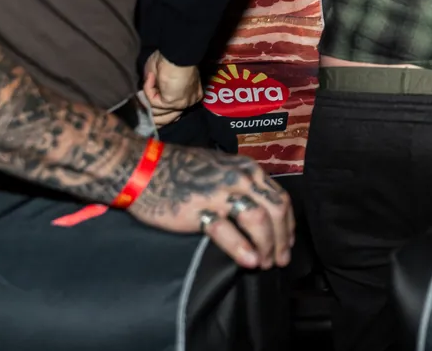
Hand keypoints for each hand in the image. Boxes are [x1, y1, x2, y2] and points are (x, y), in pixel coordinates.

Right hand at [129, 145, 293, 269]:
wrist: (144, 168)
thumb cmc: (180, 169)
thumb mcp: (221, 168)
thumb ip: (241, 184)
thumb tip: (259, 208)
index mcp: (248, 170)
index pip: (279, 197)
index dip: (287, 224)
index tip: (286, 242)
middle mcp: (240, 179)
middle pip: (275, 210)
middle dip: (281, 239)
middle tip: (280, 260)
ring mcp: (221, 193)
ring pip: (258, 220)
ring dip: (266, 246)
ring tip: (264, 264)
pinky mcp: (199, 209)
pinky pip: (226, 230)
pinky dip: (242, 248)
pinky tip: (249, 261)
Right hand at [144, 51, 202, 127]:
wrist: (176, 54)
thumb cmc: (170, 60)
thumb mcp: (161, 78)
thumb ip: (157, 91)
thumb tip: (146, 101)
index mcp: (190, 95)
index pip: (175, 114)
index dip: (161, 116)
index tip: (149, 116)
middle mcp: (189, 102)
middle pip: (168, 119)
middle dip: (153, 119)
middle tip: (140, 115)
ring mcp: (182, 104)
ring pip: (157, 113)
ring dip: (147, 98)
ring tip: (148, 82)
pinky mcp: (172, 103)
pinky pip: (153, 102)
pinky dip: (148, 90)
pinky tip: (151, 77)